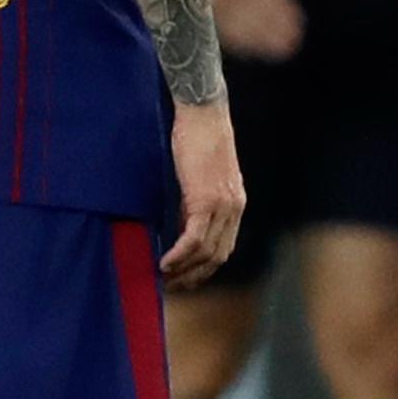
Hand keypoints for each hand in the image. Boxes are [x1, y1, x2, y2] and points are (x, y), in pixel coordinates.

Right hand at [161, 100, 245, 290]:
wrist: (203, 112)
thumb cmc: (197, 136)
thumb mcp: (201, 173)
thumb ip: (196, 198)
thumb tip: (177, 222)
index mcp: (235, 204)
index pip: (224, 247)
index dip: (204, 268)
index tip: (185, 277)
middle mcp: (233, 209)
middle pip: (217, 257)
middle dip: (194, 276)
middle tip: (172, 286)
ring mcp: (222, 206)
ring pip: (205, 252)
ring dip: (183, 270)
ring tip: (162, 278)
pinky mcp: (206, 200)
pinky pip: (193, 239)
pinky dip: (178, 255)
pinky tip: (164, 263)